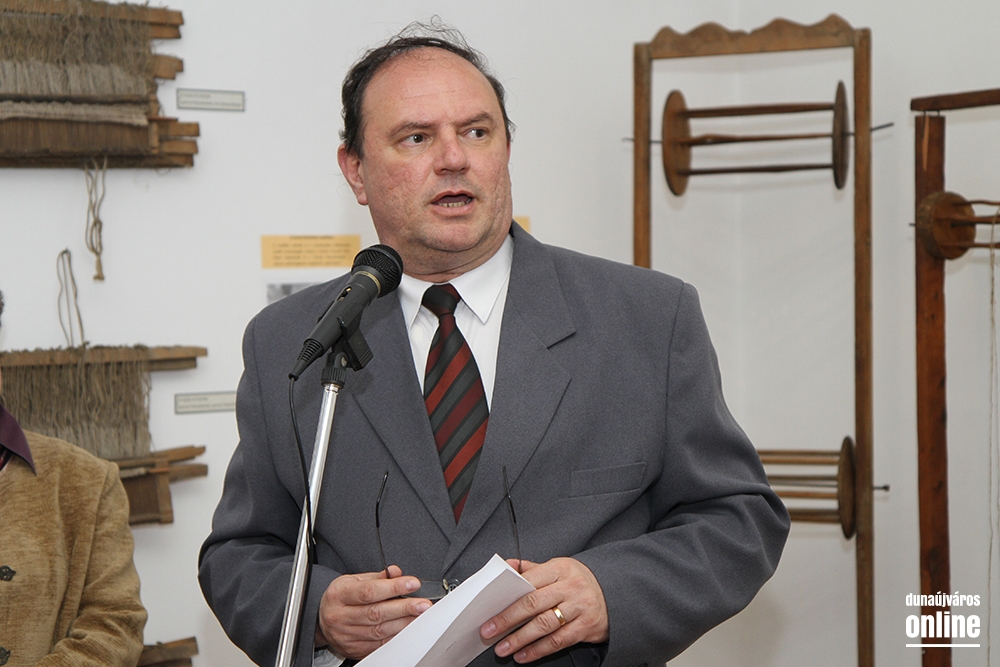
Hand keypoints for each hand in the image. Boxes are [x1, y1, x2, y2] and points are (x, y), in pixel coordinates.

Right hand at [315, 565, 431, 658]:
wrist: (320, 619)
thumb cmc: (340, 598)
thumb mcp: (352, 581)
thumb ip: (377, 577)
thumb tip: (396, 572)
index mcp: (339, 595)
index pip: (369, 591)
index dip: (393, 587)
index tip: (413, 583)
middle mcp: (341, 617)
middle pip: (376, 613)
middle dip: (404, 608)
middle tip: (423, 604)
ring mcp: (346, 636)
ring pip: (380, 632)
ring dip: (404, 623)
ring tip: (421, 616)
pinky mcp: (354, 649)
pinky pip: (379, 645)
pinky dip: (396, 637)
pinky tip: (408, 629)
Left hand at [480, 557, 608, 662]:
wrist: (615, 592)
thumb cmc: (579, 581)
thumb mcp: (559, 568)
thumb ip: (532, 569)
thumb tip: (507, 566)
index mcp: (560, 569)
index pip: (528, 582)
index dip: (507, 597)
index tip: (490, 610)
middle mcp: (570, 587)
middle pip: (533, 604)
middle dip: (507, 620)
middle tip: (489, 631)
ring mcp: (579, 607)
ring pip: (544, 625)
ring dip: (520, 639)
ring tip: (504, 648)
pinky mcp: (586, 627)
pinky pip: (558, 641)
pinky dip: (538, 650)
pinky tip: (524, 655)